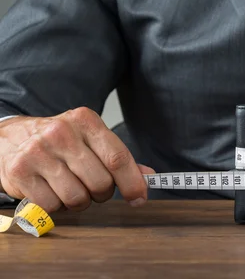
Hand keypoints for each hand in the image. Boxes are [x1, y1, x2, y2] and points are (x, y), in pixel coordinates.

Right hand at [0, 107, 153, 212]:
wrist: (11, 137)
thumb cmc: (59, 141)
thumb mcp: (90, 139)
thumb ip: (117, 157)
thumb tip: (147, 176)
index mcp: (85, 121)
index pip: (117, 157)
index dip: (132, 182)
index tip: (139, 197)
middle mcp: (61, 133)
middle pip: (100, 182)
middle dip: (103, 193)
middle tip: (95, 188)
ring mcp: (38, 152)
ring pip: (77, 197)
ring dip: (80, 202)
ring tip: (72, 188)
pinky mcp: (19, 172)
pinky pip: (52, 206)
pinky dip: (57, 207)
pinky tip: (52, 191)